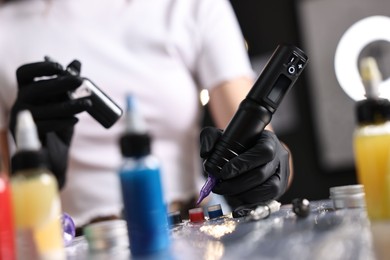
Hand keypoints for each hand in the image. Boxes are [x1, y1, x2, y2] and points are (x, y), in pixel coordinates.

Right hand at [10, 59, 91, 188]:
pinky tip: (75, 120)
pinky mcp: (27, 137)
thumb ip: (69, 86)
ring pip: (42, 108)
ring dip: (67, 104)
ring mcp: (21, 121)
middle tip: (81, 82)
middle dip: (60, 83)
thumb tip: (76, 62)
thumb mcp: (66, 105)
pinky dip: (61, 121)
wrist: (54, 159)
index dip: (41, 67)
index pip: (25, 73)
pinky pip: (43, 126)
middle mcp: (20, 104)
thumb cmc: (59, 129)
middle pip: (35, 89)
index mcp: (27, 93)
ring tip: (87, 104)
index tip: (61, 67)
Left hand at [200, 126, 290, 208]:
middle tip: (218, 186)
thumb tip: (205, 153)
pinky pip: (266, 198)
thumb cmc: (240, 144)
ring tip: (225, 191)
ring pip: (266, 189)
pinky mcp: (279, 189)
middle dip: (236, 183)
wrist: (255, 152)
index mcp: (269, 141)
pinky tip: (236, 195)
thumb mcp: (224, 136)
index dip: (243, 164)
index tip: (224, 172)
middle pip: (261, 174)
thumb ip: (210, 138)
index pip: (263, 152)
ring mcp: (282, 174)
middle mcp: (279, 157)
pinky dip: (248, 199)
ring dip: (242, 193)